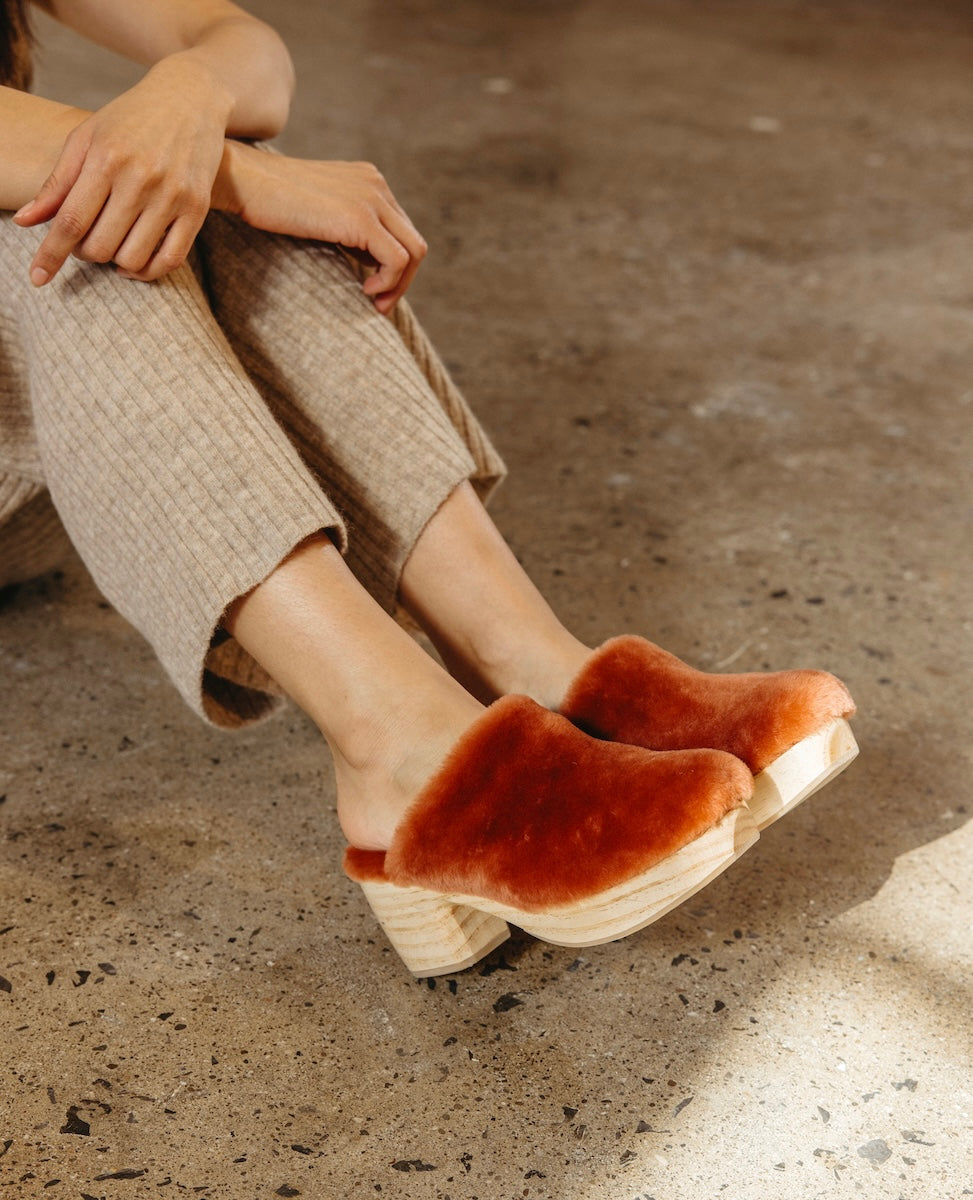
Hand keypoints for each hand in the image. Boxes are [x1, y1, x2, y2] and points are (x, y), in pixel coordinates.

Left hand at [13, 58, 229, 284]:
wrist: (190, 98)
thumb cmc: (131, 118)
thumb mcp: (87, 139)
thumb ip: (57, 183)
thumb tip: (25, 222)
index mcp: (106, 158)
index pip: (71, 221)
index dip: (51, 254)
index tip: (37, 278)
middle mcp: (140, 178)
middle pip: (100, 246)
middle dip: (85, 252)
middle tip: (86, 239)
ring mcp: (172, 195)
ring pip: (133, 258)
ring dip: (115, 262)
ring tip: (112, 245)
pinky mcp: (197, 208)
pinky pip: (170, 259)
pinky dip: (147, 271)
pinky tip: (134, 262)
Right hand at [216, 142, 426, 311]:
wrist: (240, 180)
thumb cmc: (268, 203)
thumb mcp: (320, 214)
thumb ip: (347, 230)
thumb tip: (370, 266)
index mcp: (369, 181)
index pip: (402, 231)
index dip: (395, 267)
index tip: (372, 291)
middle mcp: (376, 185)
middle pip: (414, 243)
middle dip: (403, 281)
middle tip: (378, 305)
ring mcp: (371, 198)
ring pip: (414, 253)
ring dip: (399, 286)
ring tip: (372, 301)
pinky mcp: (360, 218)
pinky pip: (397, 260)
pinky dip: (388, 283)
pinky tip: (364, 290)